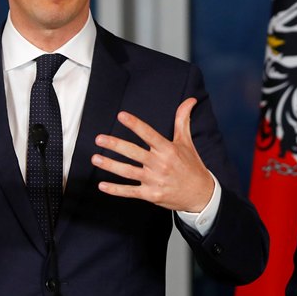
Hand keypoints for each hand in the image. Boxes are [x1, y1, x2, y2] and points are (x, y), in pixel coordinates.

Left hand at [91, 98, 214, 212]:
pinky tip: (102, 185)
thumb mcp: (187, 142)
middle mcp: (160, 164)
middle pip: (134, 152)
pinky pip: (130, 192)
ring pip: (128, 172)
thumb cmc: (192, 166)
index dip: (135, 124)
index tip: (121, 116)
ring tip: (95, 158)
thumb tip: (189, 100)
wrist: (201, 194)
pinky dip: (115, 190)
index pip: (149, 134)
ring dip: (110, 165)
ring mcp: (155, 180)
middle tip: (99, 139)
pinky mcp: (151, 194)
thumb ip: (183, 120)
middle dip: (115, 145)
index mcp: (168, 150)